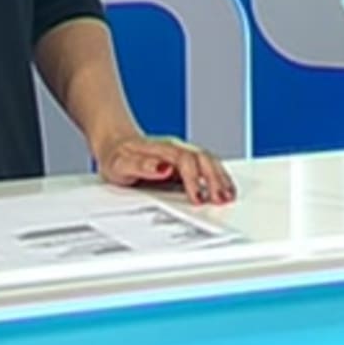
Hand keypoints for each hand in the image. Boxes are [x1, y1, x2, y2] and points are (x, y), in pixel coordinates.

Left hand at [94, 134, 235, 205]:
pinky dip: (218, 177)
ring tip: (229, 196)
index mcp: (162, 149)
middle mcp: (177, 149)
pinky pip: (207, 166)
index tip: (198, 199)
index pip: (186, 161)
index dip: (194, 180)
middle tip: (222, 199)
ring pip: (209, 161)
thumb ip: (141, 166)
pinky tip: (224, 189)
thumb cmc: (116, 156)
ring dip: (220, 178)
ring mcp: (183, 154)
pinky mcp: (186, 163)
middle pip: (203, 159)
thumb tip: (163, 169)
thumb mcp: (120, 164)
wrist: (114, 144)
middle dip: (215, 179)